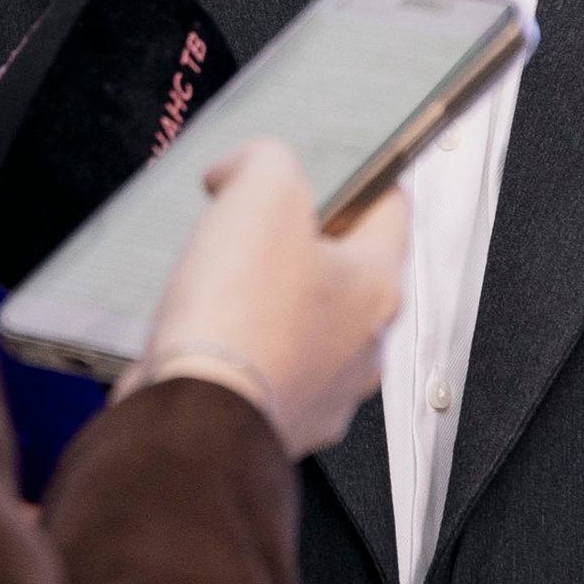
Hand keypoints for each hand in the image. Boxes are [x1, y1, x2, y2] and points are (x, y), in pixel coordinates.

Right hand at [134, 140, 406, 457]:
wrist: (192, 420)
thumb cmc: (238, 322)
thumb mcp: (261, 194)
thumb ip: (266, 160)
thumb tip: (245, 168)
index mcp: (377, 287)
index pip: (391, 210)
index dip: (358, 177)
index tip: (332, 167)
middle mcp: (362, 347)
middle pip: (342, 272)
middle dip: (299, 243)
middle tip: (253, 223)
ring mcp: (322, 392)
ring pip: (302, 325)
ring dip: (265, 301)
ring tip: (216, 279)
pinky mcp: (275, 422)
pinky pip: (262, 369)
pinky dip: (236, 349)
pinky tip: (201, 331)